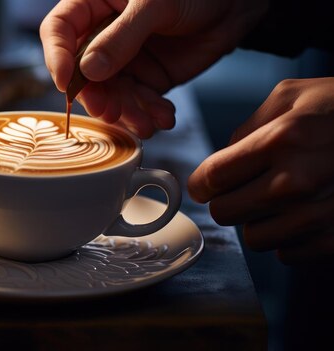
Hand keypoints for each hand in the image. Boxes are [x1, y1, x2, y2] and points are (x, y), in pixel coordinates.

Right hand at [39, 0, 266, 137]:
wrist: (238, 4)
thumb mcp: (157, 3)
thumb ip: (122, 36)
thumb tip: (89, 71)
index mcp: (94, 4)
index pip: (59, 30)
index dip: (57, 57)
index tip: (67, 83)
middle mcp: (103, 34)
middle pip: (81, 71)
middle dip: (97, 96)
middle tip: (111, 111)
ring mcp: (124, 59)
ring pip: (110, 93)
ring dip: (126, 112)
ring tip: (145, 123)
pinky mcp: (146, 78)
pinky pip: (137, 102)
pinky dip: (148, 113)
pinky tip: (163, 117)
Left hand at [189, 77, 333, 263]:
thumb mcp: (294, 95)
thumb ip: (248, 126)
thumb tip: (220, 157)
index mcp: (280, 141)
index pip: (210, 179)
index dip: (202, 183)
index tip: (206, 183)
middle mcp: (297, 183)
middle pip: (225, 213)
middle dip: (228, 200)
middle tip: (243, 188)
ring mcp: (319, 215)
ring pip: (253, 238)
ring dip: (259, 221)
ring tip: (280, 199)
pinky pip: (287, 254)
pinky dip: (289, 238)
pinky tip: (304, 214)